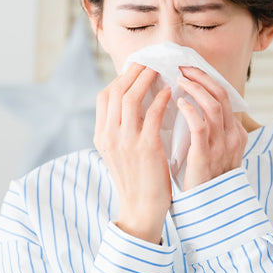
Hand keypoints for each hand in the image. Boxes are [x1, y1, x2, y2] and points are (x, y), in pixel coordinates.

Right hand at [94, 63, 171, 243]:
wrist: (141, 209)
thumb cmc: (136, 179)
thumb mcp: (119, 152)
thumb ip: (121, 129)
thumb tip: (134, 103)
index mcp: (101, 135)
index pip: (104, 96)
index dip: (120, 79)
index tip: (136, 70)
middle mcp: (109, 136)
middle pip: (116, 91)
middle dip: (133, 73)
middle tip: (150, 63)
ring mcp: (126, 141)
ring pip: (130, 98)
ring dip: (146, 80)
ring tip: (160, 71)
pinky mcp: (146, 148)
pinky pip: (153, 114)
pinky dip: (161, 99)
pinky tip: (170, 93)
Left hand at [176, 66, 247, 190]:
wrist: (207, 209)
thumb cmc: (205, 179)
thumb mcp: (213, 151)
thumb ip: (209, 131)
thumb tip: (192, 107)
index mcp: (236, 134)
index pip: (225, 97)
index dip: (208, 80)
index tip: (190, 70)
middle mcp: (233, 137)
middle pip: (222, 95)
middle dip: (202, 77)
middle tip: (182, 67)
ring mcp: (221, 146)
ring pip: (213, 106)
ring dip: (195, 88)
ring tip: (178, 79)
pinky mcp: (205, 155)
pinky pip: (200, 125)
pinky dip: (190, 110)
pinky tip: (179, 102)